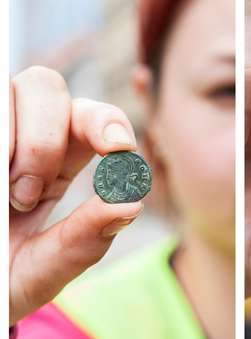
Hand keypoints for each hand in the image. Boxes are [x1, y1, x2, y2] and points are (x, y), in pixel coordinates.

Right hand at [9, 66, 143, 323]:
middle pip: (48, 87)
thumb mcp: (39, 270)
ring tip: (7, 195)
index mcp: (59, 161)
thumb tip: (132, 203)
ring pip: (16, 89)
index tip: (119, 149)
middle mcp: (26, 136)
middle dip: (45, 138)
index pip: (94, 119)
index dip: (109, 122)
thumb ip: (82, 242)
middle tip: (27, 195)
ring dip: (17, 144)